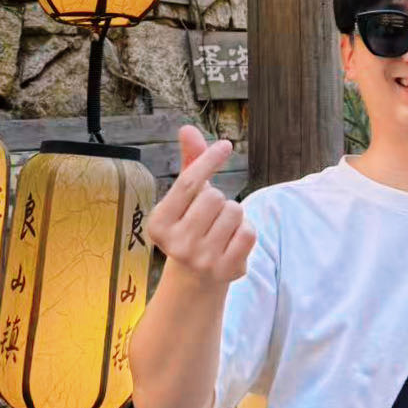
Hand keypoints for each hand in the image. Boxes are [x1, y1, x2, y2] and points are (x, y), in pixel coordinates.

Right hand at [145, 125, 255, 289]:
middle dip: (218, 199)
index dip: (209, 160)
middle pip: (214, 196)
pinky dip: (246, 230)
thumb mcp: (184, 198)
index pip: (188, 182)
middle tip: (209, 217)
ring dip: (233, 215)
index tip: (226, 145)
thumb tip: (187, 129)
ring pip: (234, 211)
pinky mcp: (226, 271)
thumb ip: (189, 163)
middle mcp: (176, 244)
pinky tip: (232, 242)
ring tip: (220, 230)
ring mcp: (201, 259)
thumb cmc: (190, 226)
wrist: (195, 278)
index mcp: (159, 223)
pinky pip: (249, 232)